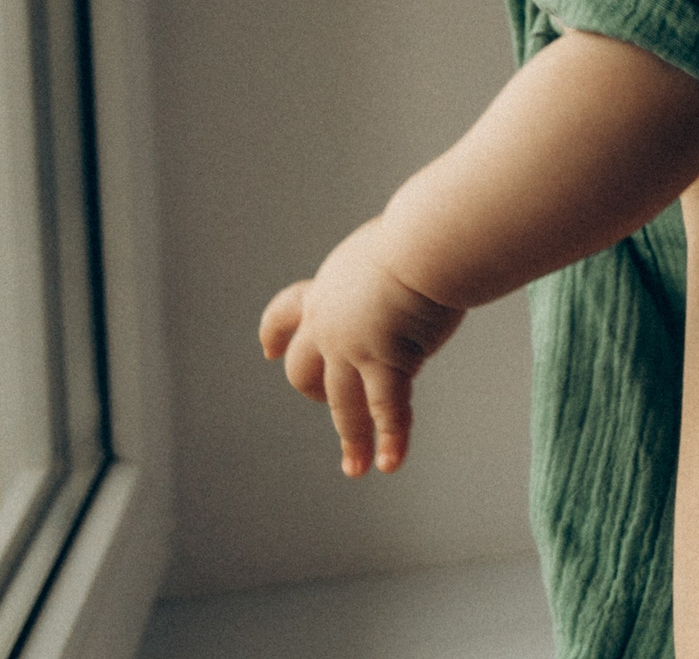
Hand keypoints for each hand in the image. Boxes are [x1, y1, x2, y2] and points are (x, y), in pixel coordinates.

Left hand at [259, 221, 465, 476]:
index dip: (275, 334)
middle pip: (305, 370)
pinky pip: (388, 411)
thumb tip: (417, 258)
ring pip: (343, 405)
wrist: (428, 242)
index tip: (270, 351)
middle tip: (330, 403)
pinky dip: (390, 440)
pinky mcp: (388, 363)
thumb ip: (389, 264)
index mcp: (328, 288)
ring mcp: (355, 348)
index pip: (285, 313)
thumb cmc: (424, 230)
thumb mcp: (391, 243)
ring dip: (351, 439)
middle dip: (316, 391)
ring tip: (355, 467)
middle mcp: (331, 324)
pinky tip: (390, 464)